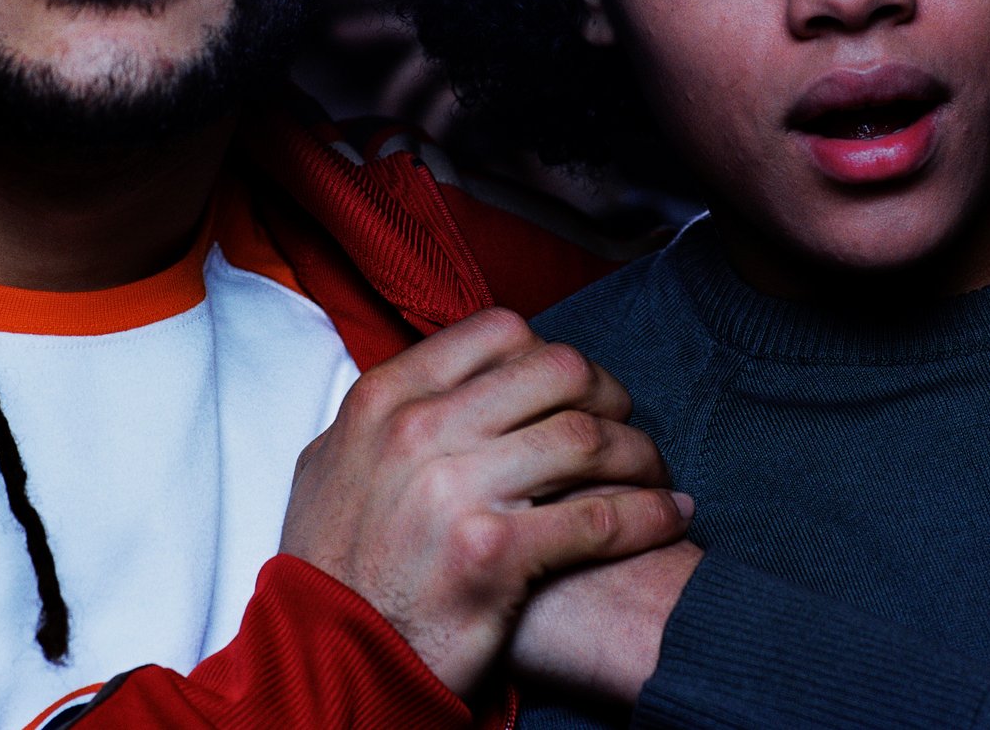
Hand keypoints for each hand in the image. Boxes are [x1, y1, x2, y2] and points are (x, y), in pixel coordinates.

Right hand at [279, 307, 690, 698]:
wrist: (321, 658)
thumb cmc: (331, 565)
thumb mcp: (331, 464)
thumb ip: (384, 414)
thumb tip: (434, 381)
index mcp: (385, 397)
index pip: (498, 331)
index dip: (550, 352)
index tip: (571, 386)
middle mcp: (419, 430)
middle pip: (556, 371)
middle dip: (607, 393)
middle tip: (623, 423)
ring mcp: (456, 489)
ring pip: (587, 438)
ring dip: (640, 454)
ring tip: (655, 474)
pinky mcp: (494, 554)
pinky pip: (600, 516)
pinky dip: (649, 514)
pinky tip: (668, 517)